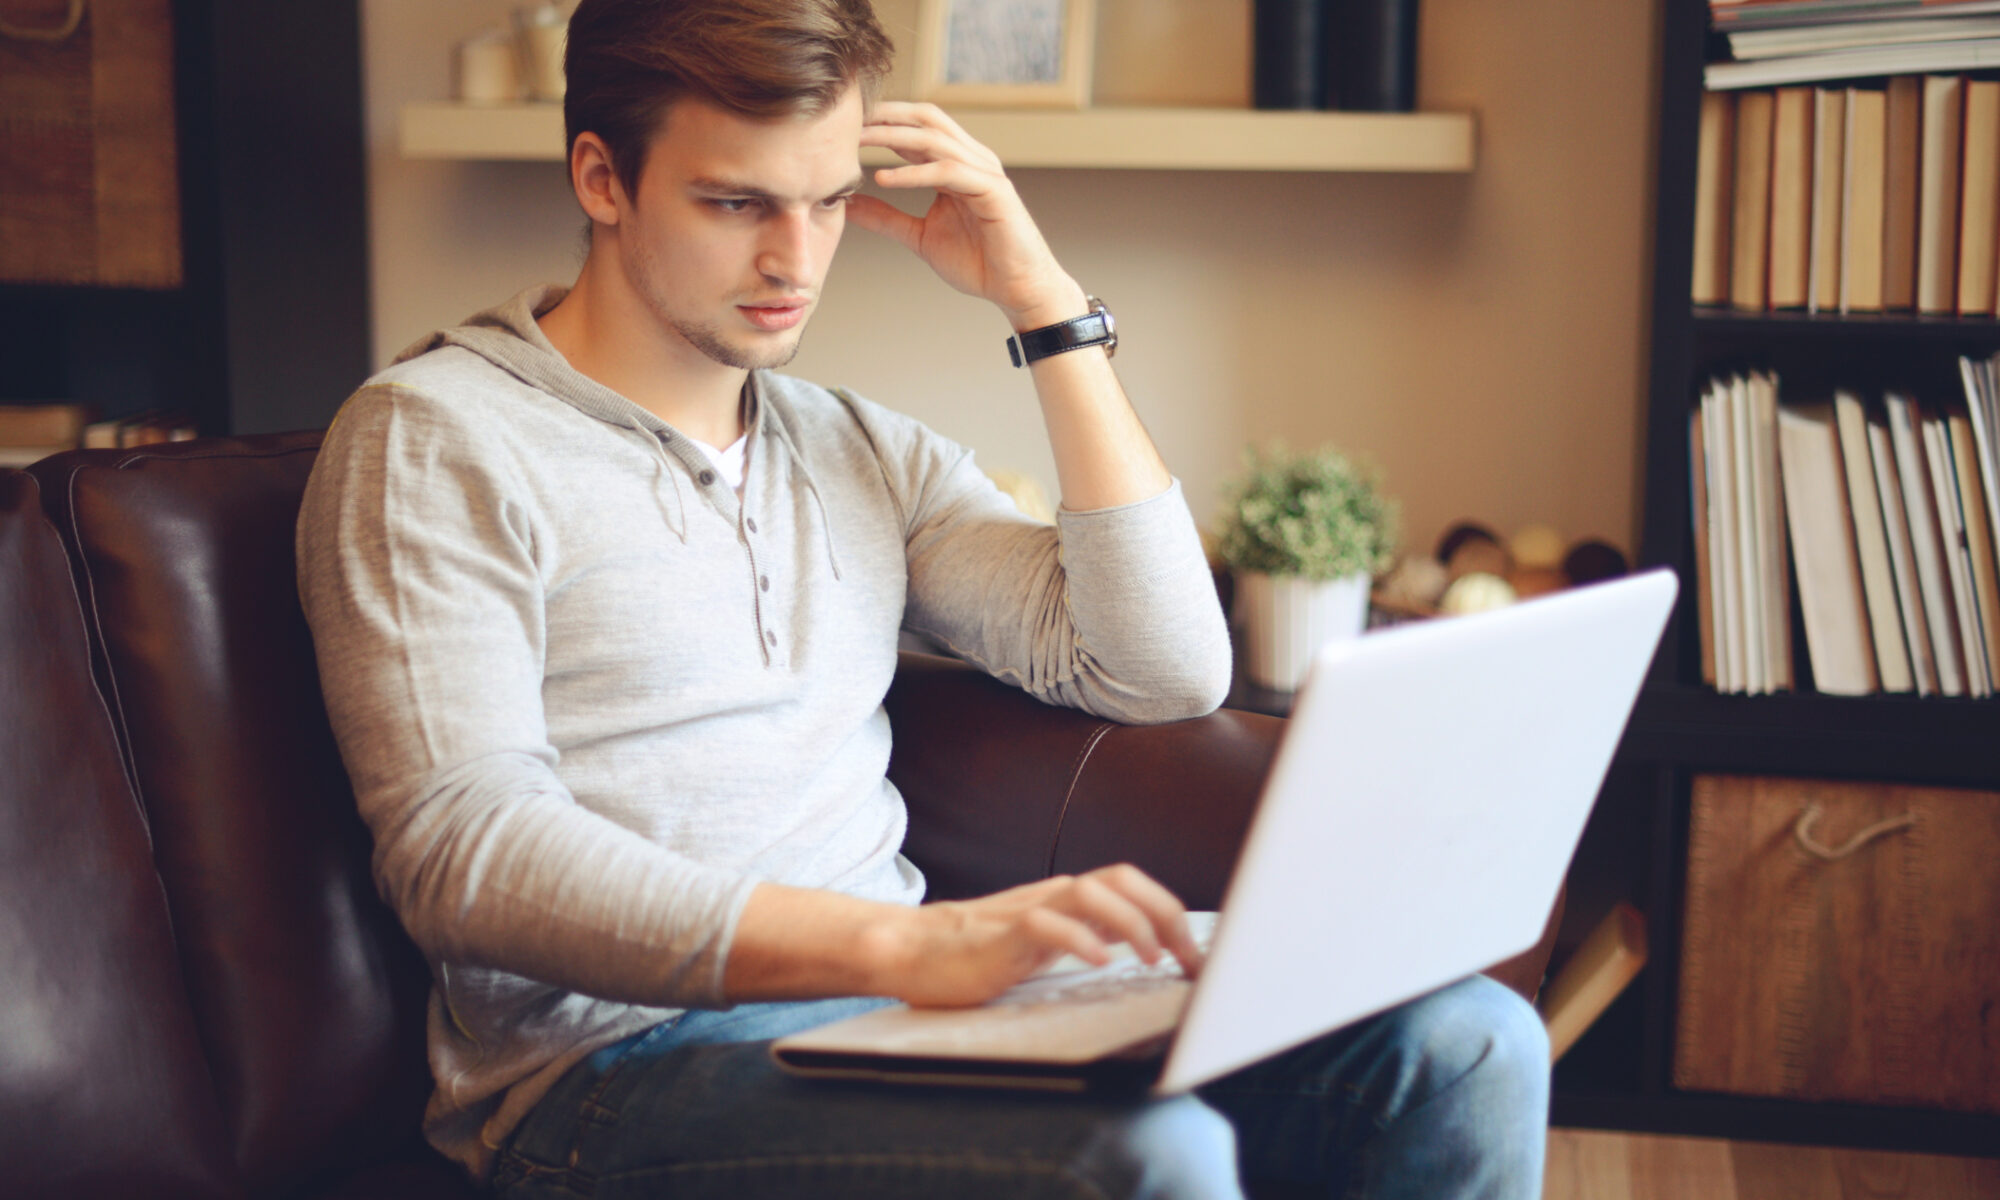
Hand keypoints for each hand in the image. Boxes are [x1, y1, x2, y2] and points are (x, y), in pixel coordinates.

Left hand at [848, 101, 1087, 329]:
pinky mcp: (994, 190)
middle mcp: (972, 159)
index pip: (917, 126)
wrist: (1017, 289)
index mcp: (956, 164)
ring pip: (935, 139)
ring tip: (858, 142)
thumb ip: (886, 218)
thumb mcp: (919, 236)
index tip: (844, 126)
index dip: (883, 120)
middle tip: (848, 121)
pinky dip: (914, 173)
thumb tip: (849, 205)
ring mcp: (985, 171)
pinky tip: (884, 178)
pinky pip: (948, 171)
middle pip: (926, 119)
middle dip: (886, 116)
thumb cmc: (978, 262)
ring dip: (893, 137)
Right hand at [877, 863, 1204, 1007]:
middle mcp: (1054, 896)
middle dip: (1165, 914)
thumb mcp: (1050, 940)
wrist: (912, 950)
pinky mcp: (1001, 937)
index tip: (1196, 957)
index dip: (1171, 913)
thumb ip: (1092, 932)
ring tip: (1150, 959)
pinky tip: (1099, 963)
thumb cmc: (981, 951)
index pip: (1132, 884)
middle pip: (1122, 878)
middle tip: (1187, 958)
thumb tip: (1148, 939)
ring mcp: (1027, 912)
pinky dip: (1079, 941)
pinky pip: (1046, 925)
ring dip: (1131, 924)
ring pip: (1090, 892)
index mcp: (1068, 898)